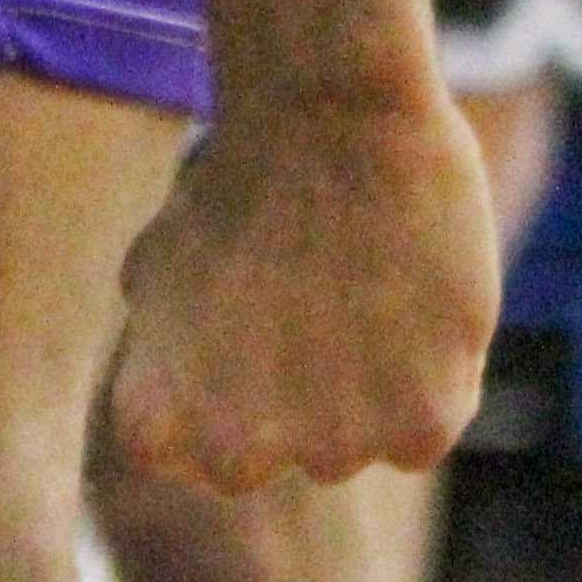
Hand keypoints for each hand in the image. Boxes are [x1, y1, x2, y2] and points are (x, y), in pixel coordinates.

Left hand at [106, 88, 499, 489]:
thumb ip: (165, 363)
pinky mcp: (422, 426)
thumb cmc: (234, 185)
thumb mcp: (153, 279)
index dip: (211, 392)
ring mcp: (332, 450)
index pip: (183, 456)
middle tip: (302, 317)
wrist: (329, 122)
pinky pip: (421, 436)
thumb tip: (184, 410)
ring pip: (351, 448)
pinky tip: (411, 313)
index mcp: (153, 428)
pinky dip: (428, 386)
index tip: (229, 328)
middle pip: (265, 459)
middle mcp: (235, 458)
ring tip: (358, 298)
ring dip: (359, 396)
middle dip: (281, 406)